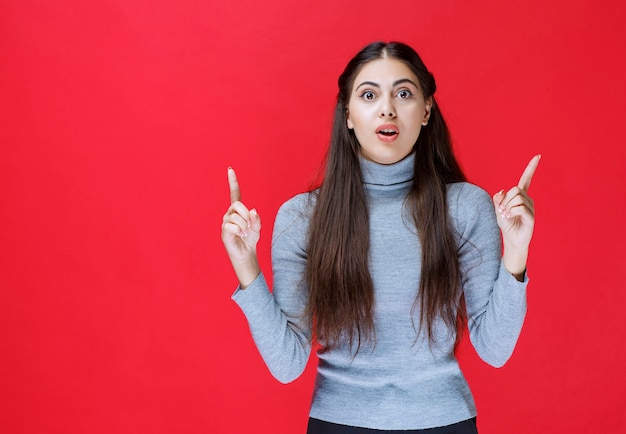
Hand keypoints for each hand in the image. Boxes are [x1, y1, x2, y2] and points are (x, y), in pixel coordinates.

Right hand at [221, 167, 260, 287]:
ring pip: (236, 216)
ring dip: (245, 226)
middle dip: (246, 215)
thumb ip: (256, 218)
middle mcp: (229, 214)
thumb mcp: (257, 227)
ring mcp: (225, 222)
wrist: (246, 254)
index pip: (235, 193)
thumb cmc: (251, 239)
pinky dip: (240, 231)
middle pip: (238, 205)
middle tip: (249, 226)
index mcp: (238, 210)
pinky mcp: (224, 231)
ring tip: (245, 233)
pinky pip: (232, 226)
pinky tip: (240, 236)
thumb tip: (252, 210)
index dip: (233, 182)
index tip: (230, 169)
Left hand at [493, 155, 540, 278]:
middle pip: (515, 189)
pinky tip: (510, 217)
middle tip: (502, 210)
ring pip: (517, 198)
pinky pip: (519, 208)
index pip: (526, 179)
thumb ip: (498, 200)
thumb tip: (501, 191)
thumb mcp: (498, 210)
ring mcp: (531, 208)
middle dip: (505, 199)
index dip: (531, 168)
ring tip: (506, 215)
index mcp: (520, 196)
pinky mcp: (531, 217)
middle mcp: (528, 199)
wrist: (512, 240)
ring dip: (507, 206)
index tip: (538, 156)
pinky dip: (511, 212)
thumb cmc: (507, 225)